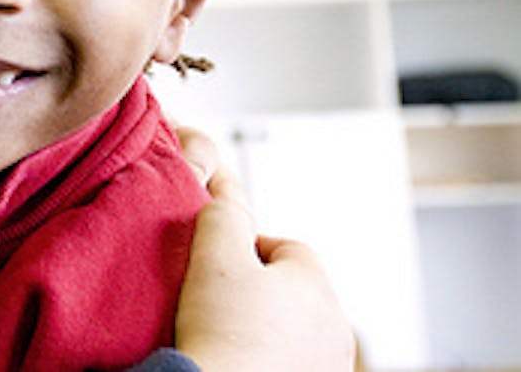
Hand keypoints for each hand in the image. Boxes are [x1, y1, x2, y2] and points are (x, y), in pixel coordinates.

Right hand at [175, 166, 356, 371]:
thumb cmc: (220, 332)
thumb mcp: (213, 256)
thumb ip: (222, 214)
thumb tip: (225, 194)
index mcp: (317, 286)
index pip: (287, 246)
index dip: (246, 248)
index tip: (217, 267)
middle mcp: (337, 327)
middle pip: (294, 289)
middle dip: (259, 290)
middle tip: (218, 301)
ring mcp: (331, 366)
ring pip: (296, 329)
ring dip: (268, 327)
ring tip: (228, 336)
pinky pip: (294, 362)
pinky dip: (272, 359)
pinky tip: (241, 363)